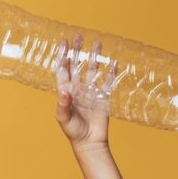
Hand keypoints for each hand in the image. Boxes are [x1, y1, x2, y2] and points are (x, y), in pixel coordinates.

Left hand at [55, 34, 116, 149]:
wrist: (89, 142)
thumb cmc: (73, 131)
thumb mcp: (63, 119)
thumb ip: (63, 105)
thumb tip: (64, 91)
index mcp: (66, 91)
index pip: (63, 70)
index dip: (63, 56)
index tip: (63, 43)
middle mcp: (78, 88)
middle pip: (77, 65)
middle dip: (77, 51)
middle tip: (79, 36)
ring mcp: (91, 91)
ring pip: (93, 70)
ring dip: (94, 57)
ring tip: (97, 43)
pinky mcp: (103, 97)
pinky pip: (108, 82)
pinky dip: (111, 72)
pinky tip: (114, 61)